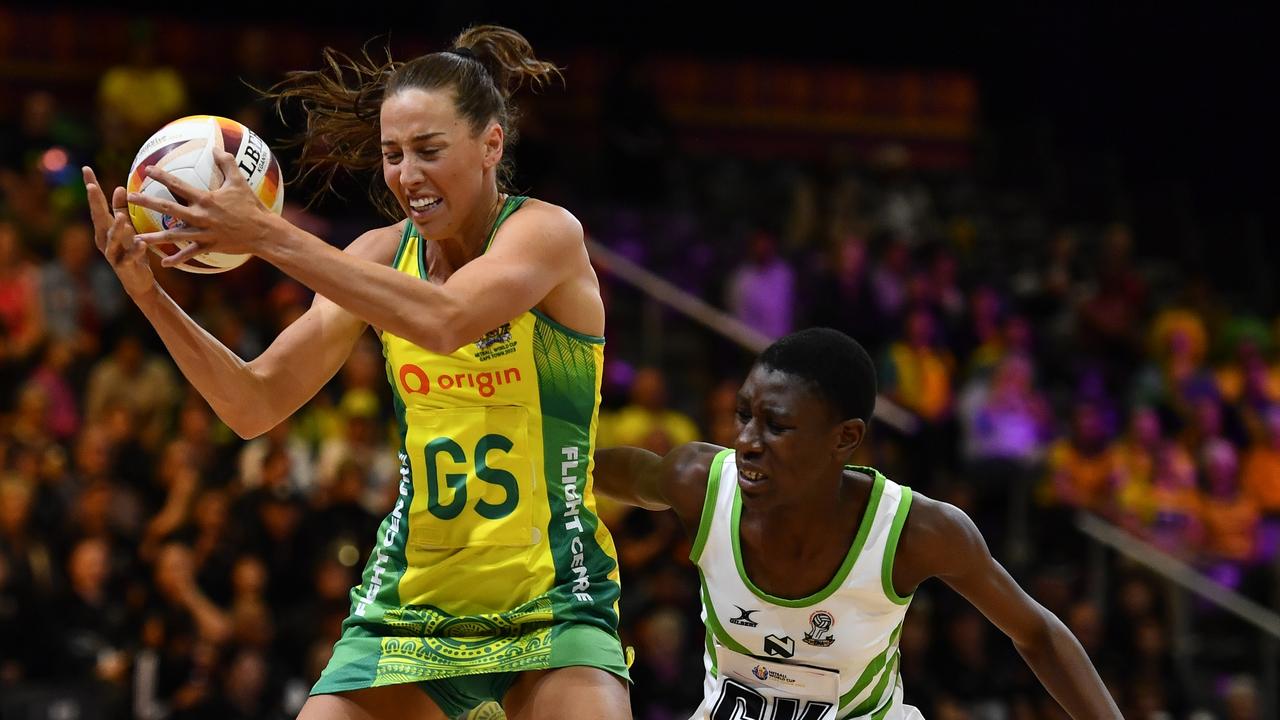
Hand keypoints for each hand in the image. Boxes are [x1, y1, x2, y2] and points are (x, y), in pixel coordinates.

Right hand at [83, 166, 154, 297]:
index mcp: (104, 228)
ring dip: (116, 228)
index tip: (86, 169)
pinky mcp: (124, 265)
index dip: (92, 187)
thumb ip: (121, 209)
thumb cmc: (131, 250)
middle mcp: (104, 239)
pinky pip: (130, 257)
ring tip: (120, 217)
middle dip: (95, 202)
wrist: (137, 280)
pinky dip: (135, 250)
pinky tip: (141, 243)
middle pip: (98, 218)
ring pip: (112, 239)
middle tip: (91, 186)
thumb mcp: (127, 228)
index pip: (97, 204)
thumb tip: (119, 187)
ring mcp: (113, 253)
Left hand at [128, 150, 275, 266]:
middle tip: (130, 198)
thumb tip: (216, 148)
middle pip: (168, 208)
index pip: (178, 185)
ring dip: (153, 237)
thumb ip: (227, 163)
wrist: (263, 233)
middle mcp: (201, 216)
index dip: (162, 176)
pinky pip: (190, 254)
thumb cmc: (252, 206)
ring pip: (173, 235)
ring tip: (135, 237)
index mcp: (205, 199)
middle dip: (147, 202)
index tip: (147, 170)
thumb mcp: (240, 182)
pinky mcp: (209, 246)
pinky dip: (178, 259)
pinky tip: (164, 263)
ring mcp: (204, 233)